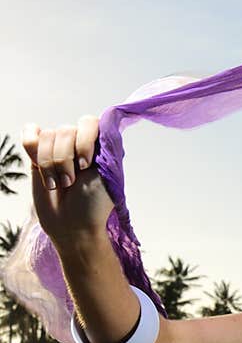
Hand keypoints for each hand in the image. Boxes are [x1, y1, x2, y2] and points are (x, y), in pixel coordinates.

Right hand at [20, 115, 114, 243]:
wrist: (71, 224)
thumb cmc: (93, 203)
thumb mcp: (108, 174)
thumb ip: (107, 145)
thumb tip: (109, 118)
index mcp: (100, 144)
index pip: (88, 122)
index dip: (83, 142)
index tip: (86, 166)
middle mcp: (80, 142)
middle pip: (64, 130)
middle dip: (65, 161)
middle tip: (71, 182)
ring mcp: (58, 148)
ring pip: (46, 137)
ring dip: (50, 166)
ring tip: (59, 184)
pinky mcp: (38, 155)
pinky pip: (30, 135)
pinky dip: (31, 148)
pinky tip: (36, 163)